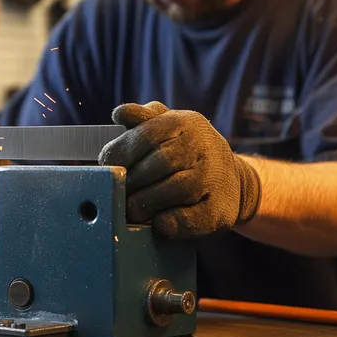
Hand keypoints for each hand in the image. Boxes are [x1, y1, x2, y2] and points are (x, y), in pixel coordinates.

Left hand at [98, 102, 260, 238]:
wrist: (231, 179)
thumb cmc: (185, 151)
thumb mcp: (167, 127)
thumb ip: (141, 119)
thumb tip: (120, 114)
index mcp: (185, 122)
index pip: (147, 134)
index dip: (121, 152)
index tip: (106, 166)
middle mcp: (203, 147)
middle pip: (161, 162)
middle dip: (133, 179)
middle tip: (115, 191)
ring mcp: (215, 178)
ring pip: (177, 188)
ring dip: (147, 201)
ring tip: (131, 209)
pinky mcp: (221, 209)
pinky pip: (193, 217)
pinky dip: (171, 222)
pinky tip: (156, 223)